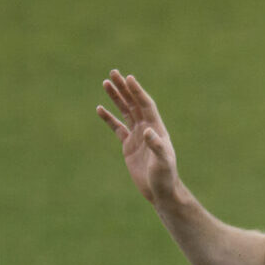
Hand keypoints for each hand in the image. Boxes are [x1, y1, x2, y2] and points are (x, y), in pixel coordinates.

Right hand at [96, 69, 179, 203]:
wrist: (160, 191)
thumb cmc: (165, 176)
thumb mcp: (162, 162)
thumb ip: (156, 146)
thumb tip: (148, 131)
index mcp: (156, 129)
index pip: (146, 105)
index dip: (138, 92)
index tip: (129, 78)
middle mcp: (147, 128)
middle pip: (134, 103)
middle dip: (124, 88)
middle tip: (113, 73)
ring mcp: (137, 136)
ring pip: (125, 111)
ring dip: (116, 98)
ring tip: (106, 83)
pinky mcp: (128, 146)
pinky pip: (117, 127)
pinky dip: (109, 118)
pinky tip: (100, 108)